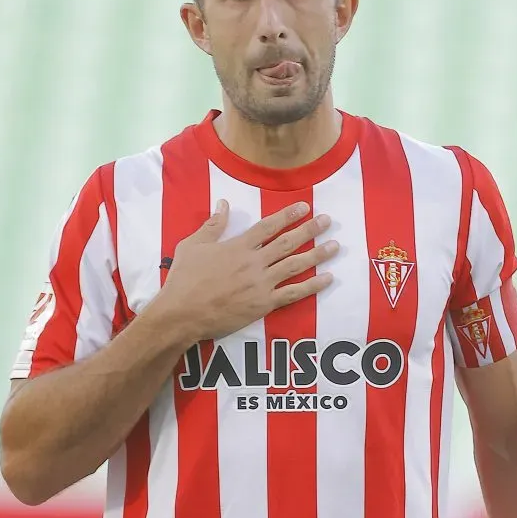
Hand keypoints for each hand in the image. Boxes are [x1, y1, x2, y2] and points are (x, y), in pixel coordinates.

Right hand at [161, 199, 337, 340]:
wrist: (182, 313)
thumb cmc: (184, 279)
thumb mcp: (192, 245)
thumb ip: (212, 225)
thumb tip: (223, 204)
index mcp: (238, 246)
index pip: (268, 226)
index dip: (288, 215)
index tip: (305, 207)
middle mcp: (254, 262)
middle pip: (287, 242)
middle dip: (309, 230)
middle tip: (327, 221)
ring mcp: (261, 284)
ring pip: (295, 265)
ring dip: (317, 254)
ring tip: (334, 246)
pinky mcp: (263, 304)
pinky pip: (293, 293)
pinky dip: (312, 286)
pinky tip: (327, 279)